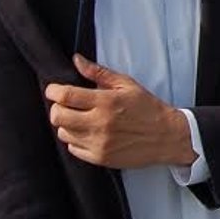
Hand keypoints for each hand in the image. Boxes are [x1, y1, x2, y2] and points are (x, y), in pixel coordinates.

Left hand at [44, 54, 195, 168]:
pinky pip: (73, 148)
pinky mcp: (99, 158)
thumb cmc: (147, 108)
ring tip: (81, 120)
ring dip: (67, 124)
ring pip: (63, 133)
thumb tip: (77, 60)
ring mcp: (98, 143)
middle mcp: (100, 123)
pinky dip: (76, 139)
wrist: (166, 136)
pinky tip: (89, 133)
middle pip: (58, 116)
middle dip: (57, 108)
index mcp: (106, 102)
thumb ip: (99, 72)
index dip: (53, 91)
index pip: (65, 96)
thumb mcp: (127, 84)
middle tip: (66, 105)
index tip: (54, 90)